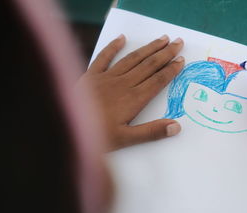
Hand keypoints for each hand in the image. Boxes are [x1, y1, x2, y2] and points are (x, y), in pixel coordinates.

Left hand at [78, 34, 184, 150]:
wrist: (65, 125)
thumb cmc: (96, 136)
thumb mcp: (125, 139)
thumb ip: (151, 132)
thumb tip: (176, 126)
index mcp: (134, 99)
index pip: (157, 81)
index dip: (170, 70)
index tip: (181, 60)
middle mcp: (123, 84)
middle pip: (148, 65)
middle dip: (165, 53)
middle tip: (178, 42)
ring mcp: (107, 78)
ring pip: (132, 59)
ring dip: (148, 48)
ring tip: (161, 39)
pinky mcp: (91, 76)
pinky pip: (104, 57)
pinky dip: (113, 47)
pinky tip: (122, 39)